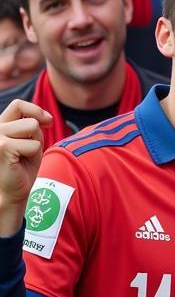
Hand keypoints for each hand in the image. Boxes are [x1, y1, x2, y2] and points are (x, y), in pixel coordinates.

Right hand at [0, 100, 52, 236]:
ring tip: (24, 156)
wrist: (11, 191)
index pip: (18, 104)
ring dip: (36, 144)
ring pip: (33, 127)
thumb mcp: (29, 140)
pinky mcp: (2, 147)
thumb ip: (32, 124)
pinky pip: (34, 144)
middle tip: (27, 150)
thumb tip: (46, 117)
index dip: (37, 111)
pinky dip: (34, 155)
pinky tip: (21, 163)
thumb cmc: (21, 166)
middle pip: (30, 119)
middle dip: (37, 135)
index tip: (48, 122)